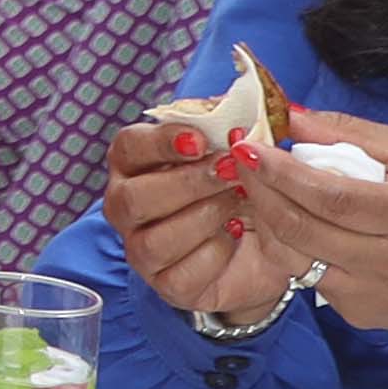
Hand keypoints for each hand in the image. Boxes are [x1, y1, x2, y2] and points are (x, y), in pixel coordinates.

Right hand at [94, 119, 302, 325]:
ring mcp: (141, 250)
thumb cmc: (238, 189)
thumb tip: (234, 103)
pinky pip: (181, 273)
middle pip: (133, 198)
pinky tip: (236, 234)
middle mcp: (125, 207)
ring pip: (155, 239)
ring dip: (204, 217)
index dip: (160, 142)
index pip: (127, 147)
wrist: (262, 247)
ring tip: (239, 204)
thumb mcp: (235, 151)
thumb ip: (227, 125)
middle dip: (187, 184)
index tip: (200, 140)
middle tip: (230, 172)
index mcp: (133, 165)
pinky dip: (215, 253)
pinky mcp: (166, 285)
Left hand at [234, 114, 387, 351]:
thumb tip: (295, 116)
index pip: (330, 195)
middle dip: (258, 190)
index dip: (281, 172)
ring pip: (293, 257)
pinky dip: (287, 246)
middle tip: (237, 161)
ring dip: (263, 219)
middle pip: (301, 226)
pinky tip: (284, 221)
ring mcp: (373, 293)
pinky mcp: (361, 314)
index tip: (247, 145)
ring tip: (254, 188)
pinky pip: (307, 278)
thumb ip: (356, 135)